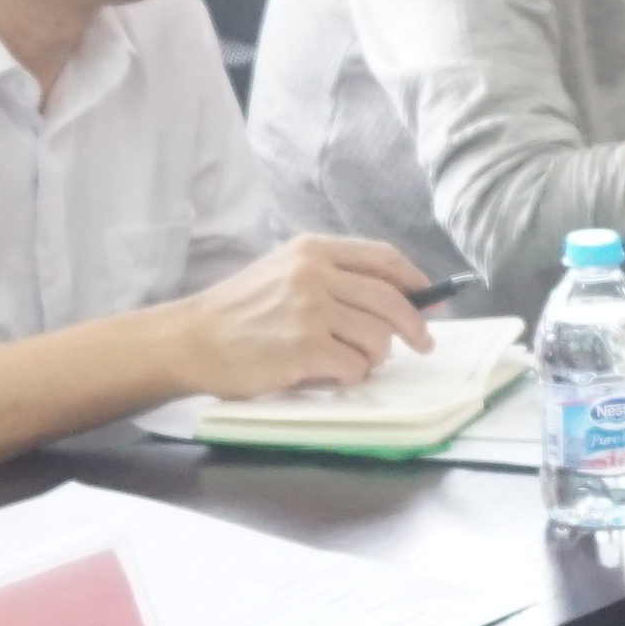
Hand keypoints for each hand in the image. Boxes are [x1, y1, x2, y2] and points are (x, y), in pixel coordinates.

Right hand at [156, 236, 435, 399]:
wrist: (192, 338)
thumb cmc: (240, 311)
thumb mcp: (285, 273)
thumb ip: (335, 278)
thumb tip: (400, 299)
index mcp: (313, 249)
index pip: (383, 257)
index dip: (415, 280)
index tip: (432, 299)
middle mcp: (314, 273)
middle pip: (391, 300)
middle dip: (415, 326)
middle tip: (423, 343)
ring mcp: (310, 309)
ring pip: (377, 337)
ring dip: (372, 356)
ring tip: (349, 360)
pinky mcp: (304, 346)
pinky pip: (354, 366)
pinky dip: (349, 376)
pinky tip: (326, 373)